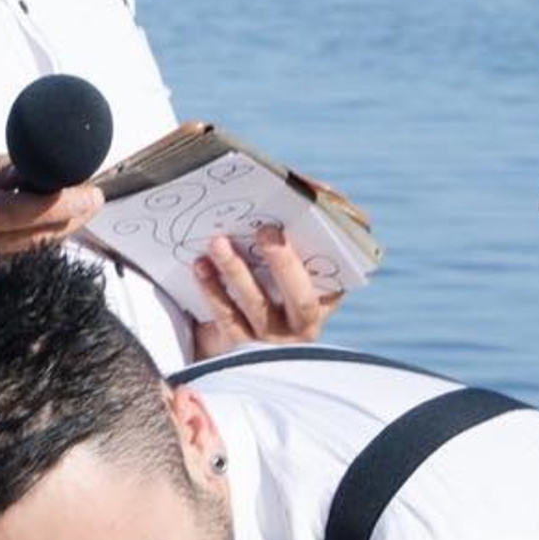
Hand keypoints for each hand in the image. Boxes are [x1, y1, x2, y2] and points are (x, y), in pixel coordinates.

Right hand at [0, 155, 103, 281]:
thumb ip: (8, 170)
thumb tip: (50, 169)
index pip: (14, 211)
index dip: (56, 205)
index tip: (86, 194)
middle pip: (32, 234)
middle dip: (71, 216)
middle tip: (95, 198)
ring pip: (36, 248)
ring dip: (67, 227)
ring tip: (88, 206)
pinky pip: (31, 255)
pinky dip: (52, 237)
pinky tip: (67, 222)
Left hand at [191, 226, 340, 357]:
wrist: (244, 341)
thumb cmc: (271, 286)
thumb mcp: (290, 269)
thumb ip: (295, 239)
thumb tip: (297, 192)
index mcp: (326, 301)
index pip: (338, 276)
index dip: (334, 249)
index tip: (317, 217)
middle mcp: (304, 326)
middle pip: (301, 298)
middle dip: (285, 263)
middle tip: (267, 231)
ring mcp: (272, 340)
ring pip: (257, 306)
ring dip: (236, 270)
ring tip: (219, 242)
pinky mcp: (240, 346)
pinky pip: (227, 318)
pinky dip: (212, 289)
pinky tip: (200, 265)